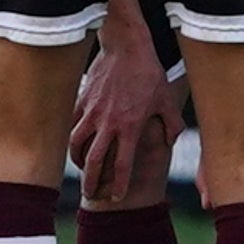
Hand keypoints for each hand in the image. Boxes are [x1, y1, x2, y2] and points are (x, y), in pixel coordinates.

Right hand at [70, 37, 179, 204]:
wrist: (125, 46)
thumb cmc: (149, 72)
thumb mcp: (166, 99)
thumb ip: (171, 124)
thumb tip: (171, 140)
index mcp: (130, 127)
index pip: (122, 165)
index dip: (119, 185)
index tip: (117, 197)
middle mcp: (108, 123)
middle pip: (95, 162)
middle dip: (92, 182)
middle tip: (92, 194)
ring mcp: (91, 112)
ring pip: (77, 145)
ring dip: (78, 162)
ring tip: (83, 169)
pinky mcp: (82, 100)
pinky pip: (72, 125)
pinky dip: (73, 137)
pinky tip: (77, 142)